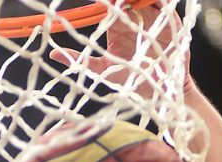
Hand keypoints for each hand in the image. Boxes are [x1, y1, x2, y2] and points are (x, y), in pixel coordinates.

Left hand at [49, 2, 193, 97]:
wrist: (158, 93)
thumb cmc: (131, 82)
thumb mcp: (101, 70)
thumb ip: (80, 60)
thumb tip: (53, 55)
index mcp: (118, 28)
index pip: (111, 6)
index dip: (106, 0)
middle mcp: (134, 20)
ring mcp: (152, 20)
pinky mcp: (169, 22)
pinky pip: (164, 4)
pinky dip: (157, 0)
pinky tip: (147, 0)